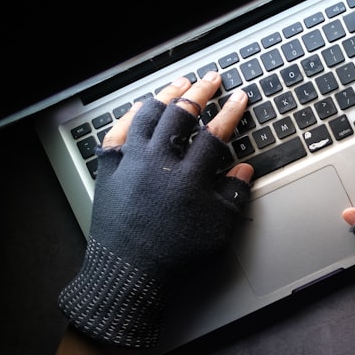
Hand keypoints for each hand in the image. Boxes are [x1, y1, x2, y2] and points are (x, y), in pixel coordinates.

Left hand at [58, 72, 253, 348]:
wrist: (129, 274)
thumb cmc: (175, 256)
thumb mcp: (218, 230)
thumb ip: (234, 195)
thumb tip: (244, 170)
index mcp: (189, 177)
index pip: (216, 133)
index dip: (231, 112)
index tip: (240, 98)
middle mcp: (159, 162)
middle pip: (181, 114)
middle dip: (201, 93)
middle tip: (212, 80)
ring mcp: (131, 162)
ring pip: (148, 115)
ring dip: (166, 96)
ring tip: (180, 85)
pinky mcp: (109, 169)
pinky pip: (119, 131)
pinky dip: (132, 115)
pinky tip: (141, 107)